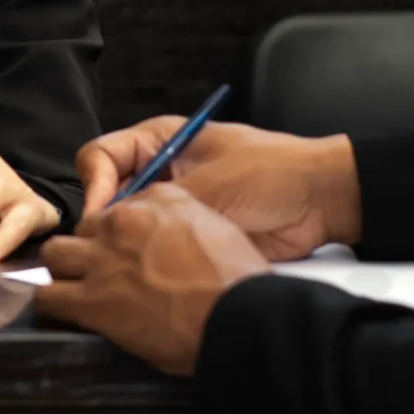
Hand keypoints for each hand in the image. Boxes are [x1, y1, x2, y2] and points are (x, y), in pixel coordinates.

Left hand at [33, 184, 268, 374]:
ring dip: (64, 270)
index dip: (122, 232)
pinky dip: (53, 305)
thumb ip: (183, 223)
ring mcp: (102, 259)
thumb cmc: (238, 279)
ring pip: (55, 253)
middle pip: (85, 227)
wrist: (236, 315)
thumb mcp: (216, 228)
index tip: (129, 250)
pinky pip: (49, 296)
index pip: (121, 206)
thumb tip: (170, 239)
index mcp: (158, 200)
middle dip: (89, 247)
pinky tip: (65, 313)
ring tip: (76, 288)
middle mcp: (123, 221)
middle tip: (103, 271)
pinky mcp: (91, 300)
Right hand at [76, 118, 358, 261]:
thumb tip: (116, 227)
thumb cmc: (271, 173)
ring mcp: (172, 205)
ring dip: (124, 242)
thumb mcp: (209, 181)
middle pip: (106, 194)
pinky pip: (152, 248)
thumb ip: (158, 202)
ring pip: (126, 226)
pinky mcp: (186, 236)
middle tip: (108, 246)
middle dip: (104, 221)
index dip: (94, 186)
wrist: (320, 202)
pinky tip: (150, 271)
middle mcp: (159, 171)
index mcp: (159, 141)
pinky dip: (146, 260)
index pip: (100, 157)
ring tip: (129, 261)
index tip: (102, 215)